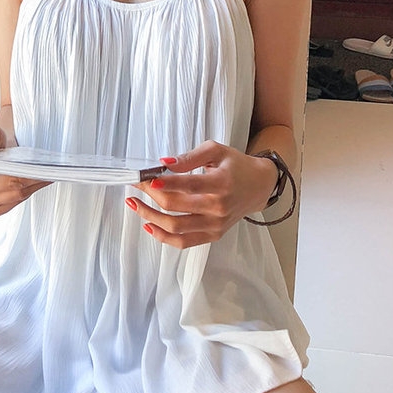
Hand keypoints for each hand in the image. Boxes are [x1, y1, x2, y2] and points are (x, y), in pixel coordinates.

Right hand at [0, 121, 48, 216]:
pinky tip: (38, 181)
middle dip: (23, 176)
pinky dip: (29, 192)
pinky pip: (14, 204)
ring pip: (12, 195)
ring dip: (31, 184)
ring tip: (44, 172)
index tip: (19, 165)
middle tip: (41, 167)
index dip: (1, 169)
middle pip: (0, 186)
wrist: (2, 151)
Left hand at [124, 139, 278, 248]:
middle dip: (150, 195)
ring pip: (175, 227)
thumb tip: (164, 163)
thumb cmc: (235, 166)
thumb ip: (190, 157)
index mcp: (221, 184)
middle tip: (137, 184)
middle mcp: (219, 207)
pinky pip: (183, 242)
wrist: (258, 187)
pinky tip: (149, 224)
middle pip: (176, 206)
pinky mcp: (213, 235)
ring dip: (150, 216)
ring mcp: (215, 225)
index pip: (189, 185)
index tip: (146, 178)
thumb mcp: (216, 151)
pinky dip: (163, 236)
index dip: (165, 183)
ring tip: (134, 204)